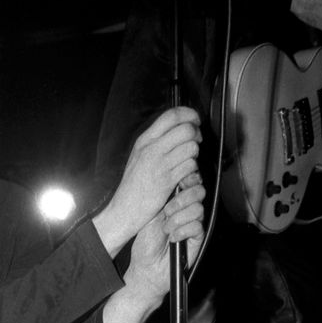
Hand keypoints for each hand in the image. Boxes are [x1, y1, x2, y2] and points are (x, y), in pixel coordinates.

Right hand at [95, 107, 200, 251]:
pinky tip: (184, 176)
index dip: (189, 114)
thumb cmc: (135, 183)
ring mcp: (160, 164)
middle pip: (187, 129)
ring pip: (192, 147)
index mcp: (144, 140)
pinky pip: (191, 166)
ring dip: (195, 155)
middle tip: (194, 143)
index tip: (195, 121)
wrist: (125, 208)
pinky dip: (193, 171)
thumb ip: (157, 141)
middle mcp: (151, 148)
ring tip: (187, 162)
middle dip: (196, 135)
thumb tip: (180, 128)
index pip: (171, 115)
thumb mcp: (140, 155)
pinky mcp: (168, 180)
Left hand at [124, 181, 204, 302]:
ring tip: (166, 229)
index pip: (190, 183)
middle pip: (199, 192)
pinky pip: (197, 226)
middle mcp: (186, 212)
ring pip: (198, 209)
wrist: (147, 267)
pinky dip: (182, 231)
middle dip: (181, 199)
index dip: (187, 179)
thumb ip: (163, 199)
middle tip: (167, 211)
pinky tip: (173, 238)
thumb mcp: (150, 216)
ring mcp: (193, 224)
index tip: (177, 183)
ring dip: (178, 218)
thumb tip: (171, 182)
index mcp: (175, 202)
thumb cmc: (146, 243)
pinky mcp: (198, 239)